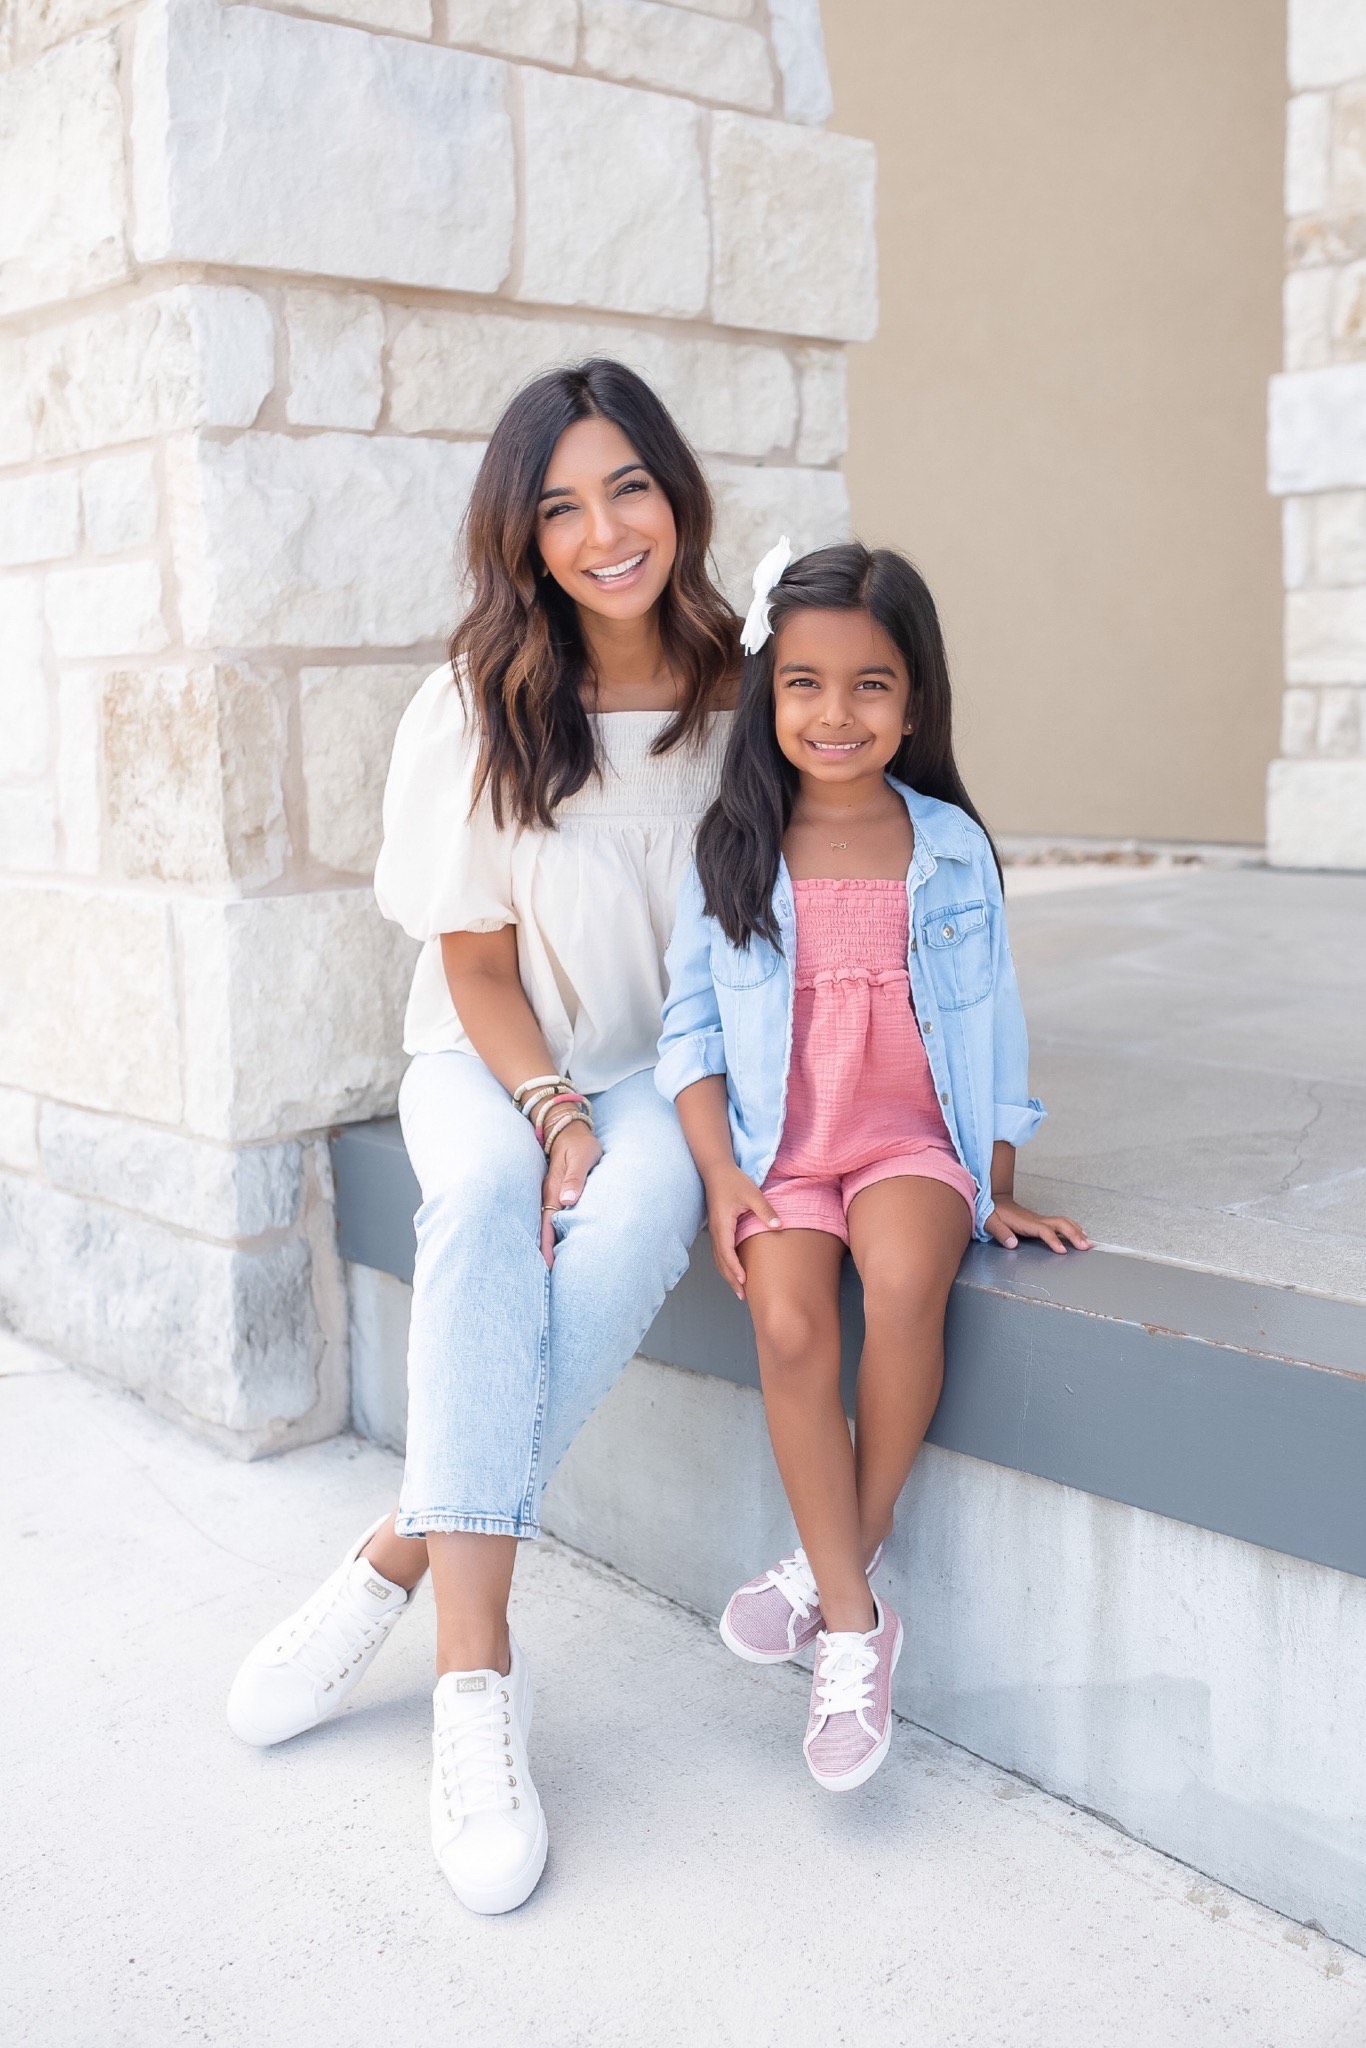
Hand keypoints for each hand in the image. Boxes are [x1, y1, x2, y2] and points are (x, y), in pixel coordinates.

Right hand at [540, 1120, 602, 1265]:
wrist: (568, 1130)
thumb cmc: (580, 1144)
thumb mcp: (582, 1157)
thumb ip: (576, 1177)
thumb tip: (568, 1200)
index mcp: (554, 1191)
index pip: (547, 1226)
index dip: (546, 1248)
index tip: (548, 1269)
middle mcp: (549, 1197)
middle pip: (543, 1232)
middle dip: (543, 1255)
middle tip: (546, 1282)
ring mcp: (550, 1197)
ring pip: (546, 1228)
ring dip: (546, 1247)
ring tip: (550, 1273)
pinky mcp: (555, 1195)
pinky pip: (551, 1220)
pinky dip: (551, 1236)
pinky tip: (556, 1249)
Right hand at [705, 1164, 781, 1298]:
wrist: (716, 1170)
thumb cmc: (733, 1181)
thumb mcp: (752, 1193)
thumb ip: (765, 1210)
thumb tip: (779, 1225)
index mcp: (723, 1224)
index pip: (726, 1251)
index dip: (734, 1267)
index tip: (743, 1280)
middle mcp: (716, 1231)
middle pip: (721, 1261)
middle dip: (730, 1279)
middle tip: (742, 1295)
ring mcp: (715, 1231)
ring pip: (718, 1259)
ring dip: (727, 1275)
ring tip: (738, 1290)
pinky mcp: (718, 1229)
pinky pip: (720, 1252)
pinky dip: (726, 1265)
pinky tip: (734, 1271)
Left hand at [985, 1196, 1090, 1254]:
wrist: (994, 1200)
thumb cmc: (992, 1212)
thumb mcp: (990, 1222)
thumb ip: (1000, 1232)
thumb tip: (1012, 1244)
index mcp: (1026, 1222)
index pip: (1044, 1230)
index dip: (1054, 1240)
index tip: (1062, 1250)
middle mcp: (1036, 1220)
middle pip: (1060, 1224)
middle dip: (1075, 1235)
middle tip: (1086, 1246)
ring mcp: (1040, 1219)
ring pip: (1063, 1222)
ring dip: (1077, 1231)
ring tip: (1088, 1242)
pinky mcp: (1041, 1221)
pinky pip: (1061, 1223)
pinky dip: (1073, 1228)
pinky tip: (1079, 1233)